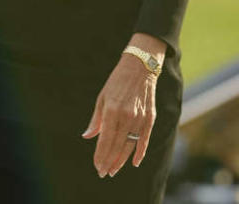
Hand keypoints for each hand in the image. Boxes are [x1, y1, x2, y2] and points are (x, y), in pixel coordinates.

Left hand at [83, 34, 162, 176]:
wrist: (141, 65)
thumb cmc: (118, 81)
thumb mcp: (102, 97)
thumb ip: (96, 119)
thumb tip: (87, 136)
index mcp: (111, 110)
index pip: (105, 140)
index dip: (100, 156)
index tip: (97, 166)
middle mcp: (126, 116)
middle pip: (117, 146)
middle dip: (109, 161)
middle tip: (103, 173)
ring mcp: (140, 117)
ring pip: (130, 145)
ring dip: (121, 160)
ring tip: (114, 170)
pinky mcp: (150, 117)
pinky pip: (144, 139)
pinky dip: (140, 152)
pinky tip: (134, 162)